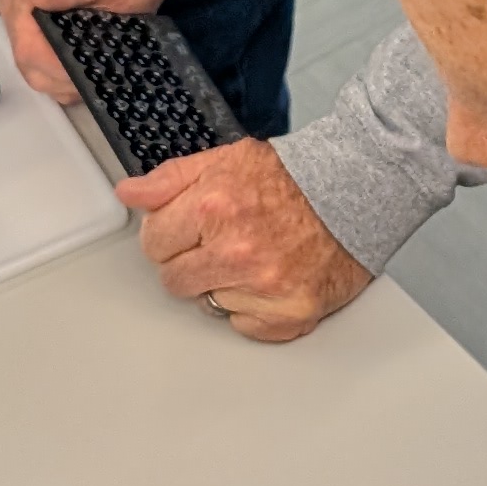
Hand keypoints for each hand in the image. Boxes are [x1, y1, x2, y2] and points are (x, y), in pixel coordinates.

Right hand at [0, 0, 181, 101]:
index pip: (23, 32)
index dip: (50, 58)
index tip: (83, 62)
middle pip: (25, 55)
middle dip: (60, 72)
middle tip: (96, 69)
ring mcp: (25, 18)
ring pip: (32, 68)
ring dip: (62, 80)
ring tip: (93, 71)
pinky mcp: (36, 35)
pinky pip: (40, 70)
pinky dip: (63, 80)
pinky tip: (84, 72)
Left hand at [120, 136, 368, 340]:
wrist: (357, 191)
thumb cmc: (294, 178)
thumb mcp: (226, 160)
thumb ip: (170, 179)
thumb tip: (129, 193)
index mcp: (213, 208)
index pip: (153, 244)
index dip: (170, 235)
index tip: (190, 229)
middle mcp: (236, 251)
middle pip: (175, 281)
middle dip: (192, 261)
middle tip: (224, 242)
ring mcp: (264, 287)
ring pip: (209, 304)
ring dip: (225, 284)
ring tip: (255, 255)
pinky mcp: (289, 314)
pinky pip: (245, 325)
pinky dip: (255, 308)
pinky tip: (272, 278)